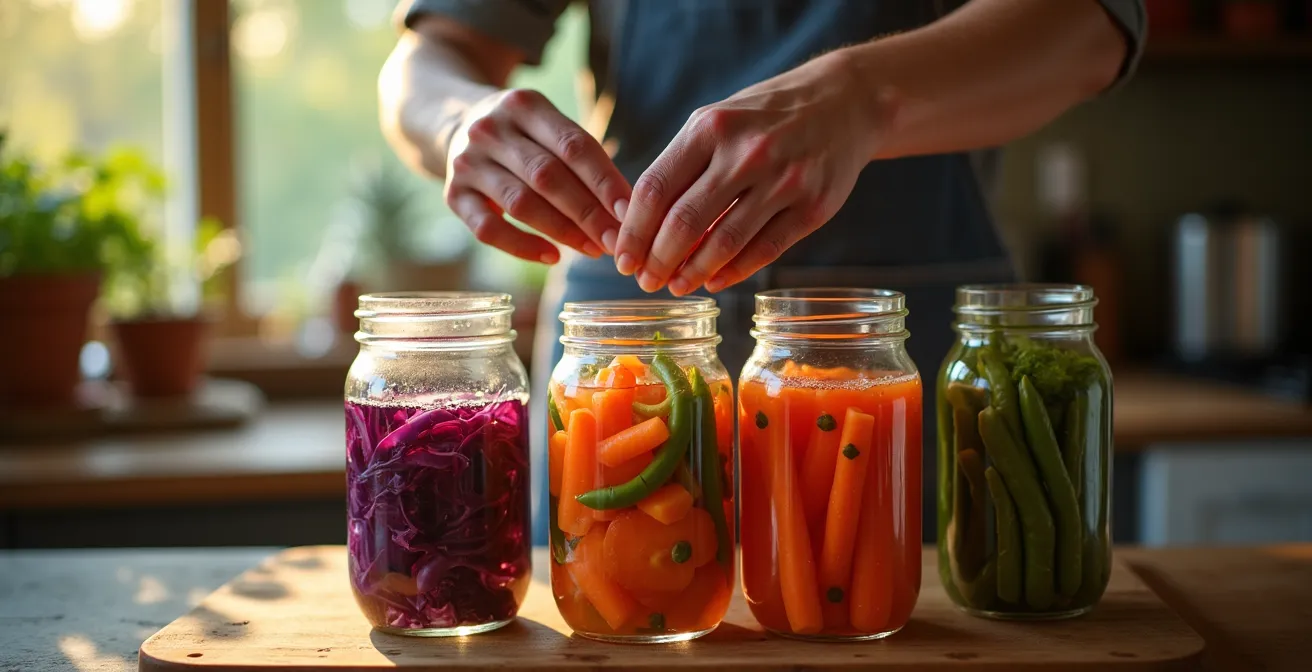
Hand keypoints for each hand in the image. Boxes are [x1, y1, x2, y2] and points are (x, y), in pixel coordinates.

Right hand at [445, 89, 631, 263]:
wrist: (454, 123)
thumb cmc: (521, 134)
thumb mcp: (546, 125)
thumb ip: (581, 157)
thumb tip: (626, 209)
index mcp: (524, 105)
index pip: (573, 145)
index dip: (604, 181)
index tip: (629, 211)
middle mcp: (491, 130)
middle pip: (548, 176)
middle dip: (588, 213)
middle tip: (617, 241)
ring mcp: (468, 162)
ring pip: (520, 203)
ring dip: (562, 231)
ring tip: (593, 249)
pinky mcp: (453, 194)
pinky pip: (488, 229)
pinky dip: (522, 246)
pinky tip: (553, 256)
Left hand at [612, 53, 892, 293]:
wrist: (844, 102)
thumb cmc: (765, 118)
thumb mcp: (718, 122)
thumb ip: (682, 167)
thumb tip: (643, 228)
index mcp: (710, 128)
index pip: (655, 189)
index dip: (633, 231)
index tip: (622, 259)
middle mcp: (746, 152)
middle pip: (684, 221)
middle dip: (657, 260)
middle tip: (645, 281)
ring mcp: (784, 180)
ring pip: (724, 242)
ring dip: (693, 272)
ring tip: (677, 286)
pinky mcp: (814, 207)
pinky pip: (765, 250)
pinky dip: (734, 271)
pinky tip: (715, 281)